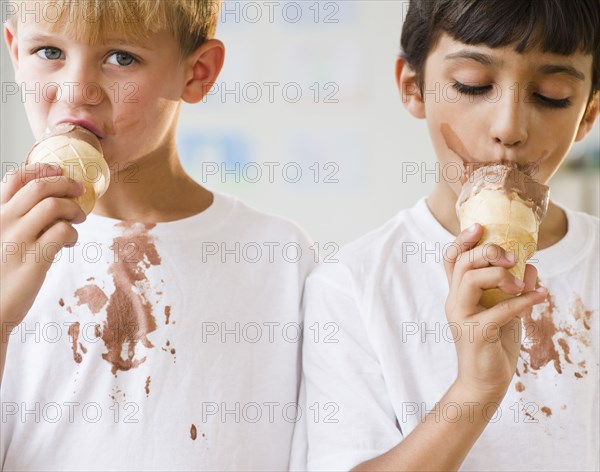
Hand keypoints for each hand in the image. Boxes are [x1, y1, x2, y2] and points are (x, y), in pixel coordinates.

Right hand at [1, 163, 85, 333]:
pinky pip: (62, 232)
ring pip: (54, 206)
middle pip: (40, 188)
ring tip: (78, 219)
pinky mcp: (33, 260)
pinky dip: (72, 232)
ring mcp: (17, 240)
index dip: (42, 169)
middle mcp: (2, 222)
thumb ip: (14, 221)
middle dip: (66, 184)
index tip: (60, 170)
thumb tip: (46, 204)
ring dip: (73, 209)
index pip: (15, 178)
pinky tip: (70, 241)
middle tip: (80, 192)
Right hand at [443, 224, 546, 396]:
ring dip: (500, 275)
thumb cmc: (493, 345)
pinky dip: (523, 301)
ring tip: (522, 284)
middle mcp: (455, 302)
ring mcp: (462, 317)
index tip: (480, 227)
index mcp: (458, 294)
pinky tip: (540, 296)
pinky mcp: (476, 334)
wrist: (485, 382)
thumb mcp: (506, 312)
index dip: (462, 240)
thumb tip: (532, 267)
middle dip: (487, 252)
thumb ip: (513, 289)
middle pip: (461, 263)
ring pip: (470, 280)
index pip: (451, 260)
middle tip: (512, 257)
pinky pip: (499, 310)